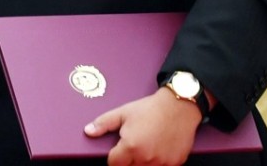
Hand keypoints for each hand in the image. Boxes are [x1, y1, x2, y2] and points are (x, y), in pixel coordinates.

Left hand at [83, 86, 201, 164]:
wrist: (178, 106)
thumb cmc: (149, 109)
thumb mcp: (123, 113)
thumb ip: (103, 124)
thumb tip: (88, 131)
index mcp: (131, 146)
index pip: (114, 164)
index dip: (113, 158)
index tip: (116, 153)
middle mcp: (146, 158)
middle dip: (127, 161)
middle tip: (132, 148)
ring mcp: (162, 163)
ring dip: (141, 163)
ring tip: (145, 148)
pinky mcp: (175, 164)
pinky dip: (157, 163)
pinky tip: (157, 151)